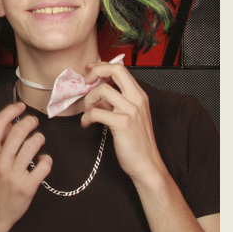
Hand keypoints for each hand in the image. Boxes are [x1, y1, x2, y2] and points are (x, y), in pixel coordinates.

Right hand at [0, 101, 50, 231]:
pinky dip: (47, 160)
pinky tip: (43, 162)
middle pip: (19, 130)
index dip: (11, 110)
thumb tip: (10, 124)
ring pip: (34, 145)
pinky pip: (44, 165)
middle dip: (30, 122)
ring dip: (39, 139)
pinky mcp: (27, 187)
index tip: (20, 106)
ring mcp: (14, 175)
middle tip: (34, 122)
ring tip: (39, 141)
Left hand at [80, 62, 163, 186]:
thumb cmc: (137, 144)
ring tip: (88, 112)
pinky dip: (86, 118)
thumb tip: (96, 96)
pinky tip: (87, 124)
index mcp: (139, 96)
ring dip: (89, 100)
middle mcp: (137, 99)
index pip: (121, 69)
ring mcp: (130, 110)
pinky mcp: (122, 123)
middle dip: (95, 72)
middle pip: (115, 70)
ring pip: (102, 90)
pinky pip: (96, 112)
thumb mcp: (130, 118)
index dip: (102, 67)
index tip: (90, 72)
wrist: (147, 165)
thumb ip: (115, 104)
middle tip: (86, 83)